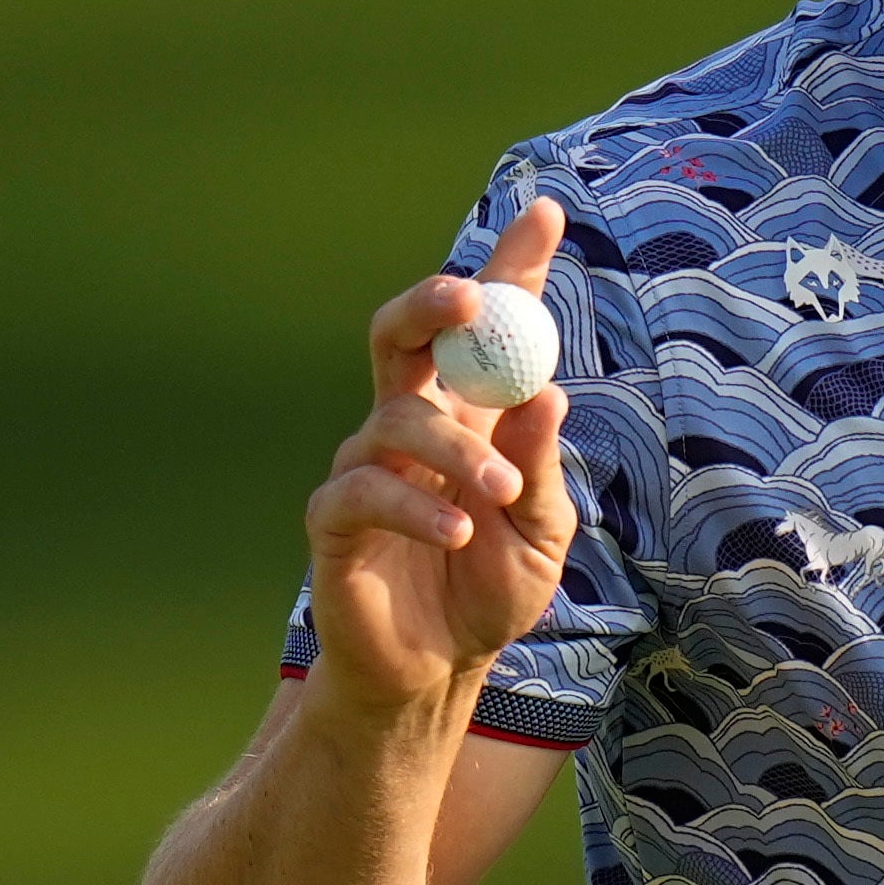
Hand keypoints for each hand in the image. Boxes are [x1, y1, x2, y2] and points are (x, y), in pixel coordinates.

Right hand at [298, 199, 576, 722]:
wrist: (439, 671)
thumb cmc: (492, 590)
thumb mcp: (543, 534)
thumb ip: (540, 469)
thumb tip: (549, 394)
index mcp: (469, 415)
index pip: (487, 328)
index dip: (510, 267)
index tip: (545, 213)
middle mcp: (411, 425)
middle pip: (403, 334)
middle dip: (433, 301)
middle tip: (473, 299)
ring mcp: (366, 467)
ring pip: (395, 418)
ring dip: (454, 451)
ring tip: (496, 499)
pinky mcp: (334, 519)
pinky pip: (363, 491)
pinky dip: (415, 507)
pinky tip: (456, 532)